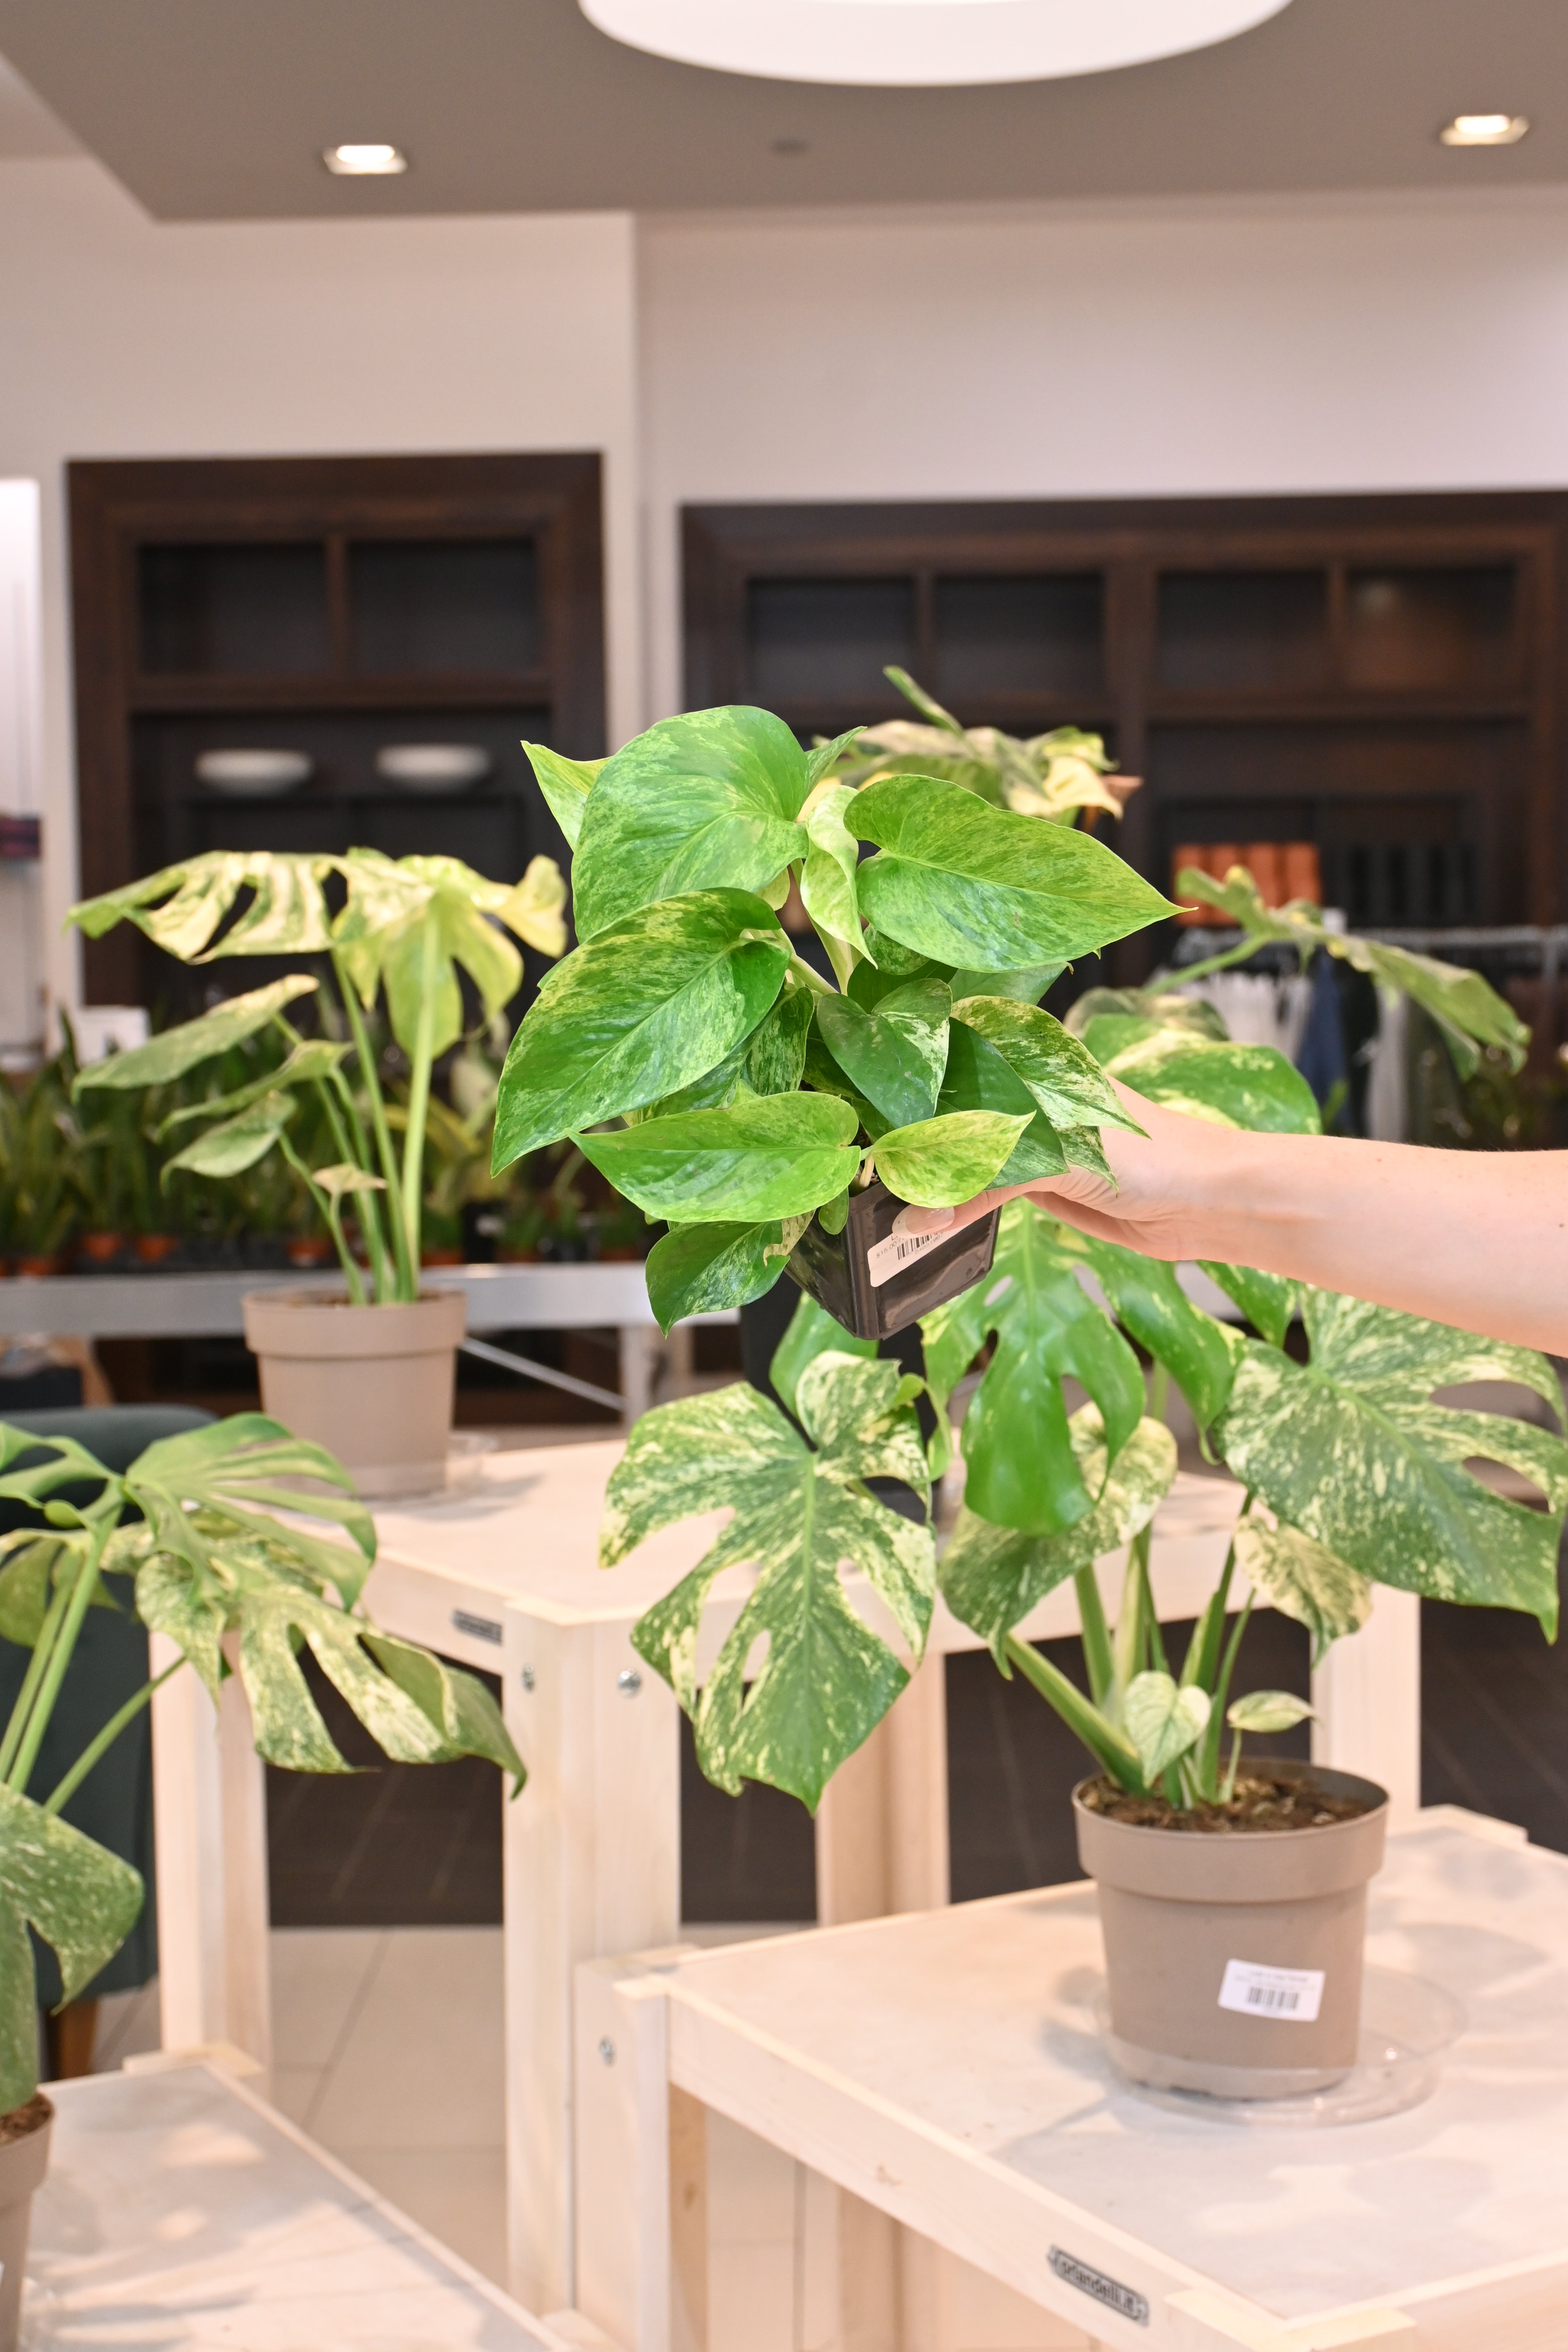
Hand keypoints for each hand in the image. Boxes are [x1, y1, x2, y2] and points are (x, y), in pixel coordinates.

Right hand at [892, 1083, 1231, 1260]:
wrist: (1212, 1203)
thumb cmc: (1149, 1155)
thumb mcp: (1058, 1156)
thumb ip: (985, 1181)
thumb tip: (916, 1219)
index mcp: (1034, 1062)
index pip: (955, 1059)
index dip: (909, 1081)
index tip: (860, 1103)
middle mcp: (1029, 1095)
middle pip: (955, 1112)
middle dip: (912, 1138)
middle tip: (860, 1162)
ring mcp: (1036, 1140)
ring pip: (969, 1155)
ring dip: (932, 1178)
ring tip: (881, 1196)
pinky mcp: (1045, 1183)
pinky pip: (988, 1192)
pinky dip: (958, 1207)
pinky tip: (922, 1221)